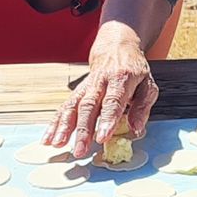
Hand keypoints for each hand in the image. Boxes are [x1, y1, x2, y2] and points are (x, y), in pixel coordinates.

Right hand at [46, 23, 158, 157]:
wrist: (117, 47)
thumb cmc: (134, 69)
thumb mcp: (148, 84)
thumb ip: (142, 107)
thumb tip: (137, 129)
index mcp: (121, 78)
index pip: (113, 101)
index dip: (107, 119)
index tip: (103, 137)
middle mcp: (100, 82)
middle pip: (89, 106)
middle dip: (83, 129)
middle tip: (80, 149)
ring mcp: (86, 86)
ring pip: (73, 106)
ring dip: (64, 126)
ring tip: (58, 144)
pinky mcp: (77, 91)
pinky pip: (64, 106)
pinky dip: (55, 123)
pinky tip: (48, 138)